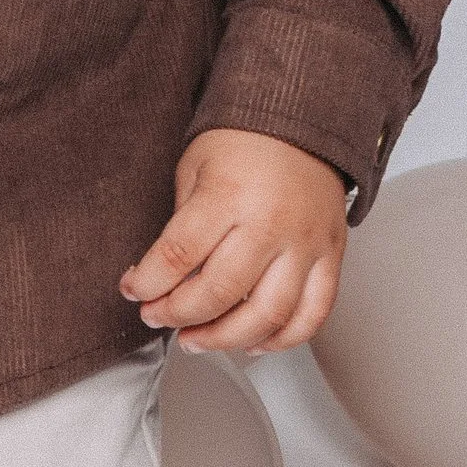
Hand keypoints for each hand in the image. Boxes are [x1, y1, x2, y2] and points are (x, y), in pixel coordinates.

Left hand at [120, 127, 347, 353]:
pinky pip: (314, 313)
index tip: (133, 290)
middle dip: (177, 314)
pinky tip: (252, 343)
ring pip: (267, 314)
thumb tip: (160, 279)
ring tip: (195, 340)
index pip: (178, 255)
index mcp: (230, 196)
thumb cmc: (244, 142)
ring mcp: (306, 244)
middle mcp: (272, 224)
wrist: (302, 122)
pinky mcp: (332, 256)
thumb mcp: (194, 170)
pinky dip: (283, 339)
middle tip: (156, 316)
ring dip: (224, 339)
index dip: (147, 283)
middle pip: (219, 292)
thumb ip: (181, 225)